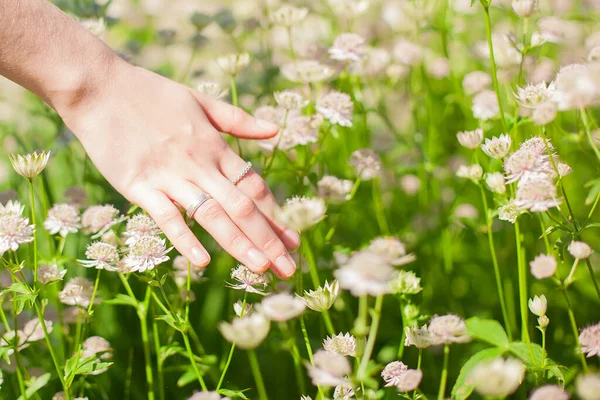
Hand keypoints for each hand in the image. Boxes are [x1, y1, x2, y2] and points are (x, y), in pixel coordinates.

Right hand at [58, 59, 299, 277]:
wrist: (101, 87)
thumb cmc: (152, 94)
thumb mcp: (201, 101)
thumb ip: (238, 120)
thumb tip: (274, 131)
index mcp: (216, 147)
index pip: (254, 188)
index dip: (277, 216)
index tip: (294, 241)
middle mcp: (200, 165)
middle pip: (242, 207)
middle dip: (269, 239)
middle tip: (289, 268)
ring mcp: (170, 176)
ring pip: (212, 215)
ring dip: (239, 244)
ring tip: (262, 269)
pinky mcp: (139, 185)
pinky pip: (166, 217)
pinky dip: (185, 238)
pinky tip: (203, 262)